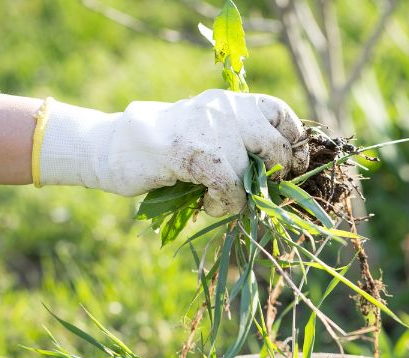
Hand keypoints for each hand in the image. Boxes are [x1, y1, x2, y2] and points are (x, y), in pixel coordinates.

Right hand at [38, 89, 309, 215]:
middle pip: (275, 145)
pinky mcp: (193, 154)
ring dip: (243, 197)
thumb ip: (238, 140)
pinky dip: (226, 203)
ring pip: (252, 172)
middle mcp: (224, 108)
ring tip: (220, 201)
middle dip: (275, 176)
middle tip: (260, 193)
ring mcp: (209, 129)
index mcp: (229, 101)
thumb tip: (280, 169)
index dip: (295, 140)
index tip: (296, 164)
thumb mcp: (206, 132)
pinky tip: (210, 205)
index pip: (279, 112)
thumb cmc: (163, 147)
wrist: (112, 146)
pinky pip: (229, 186)